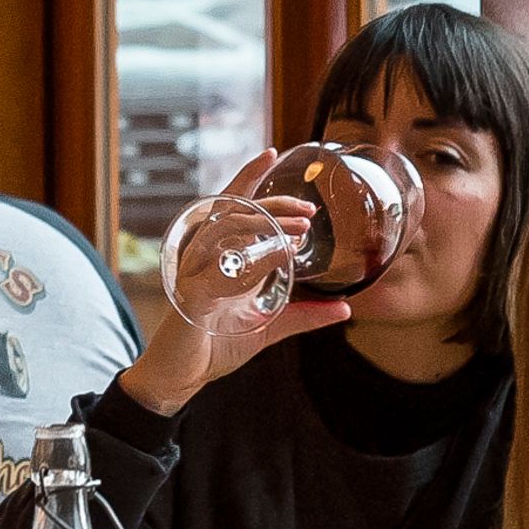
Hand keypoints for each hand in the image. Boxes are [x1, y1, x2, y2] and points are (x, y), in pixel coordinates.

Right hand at [121, 152, 351, 414]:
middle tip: (307, 212)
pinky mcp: (190, 295)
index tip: (272, 152)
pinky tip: (274, 260)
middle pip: (232, 212)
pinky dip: (247, 264)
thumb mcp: (270, 327)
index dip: (248, 177)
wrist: (183, 376)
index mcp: (220, 256)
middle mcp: (204, 256)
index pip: (232, 206)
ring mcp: (193, 273)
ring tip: (296, 233)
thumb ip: (304, 315)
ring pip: (223, 232)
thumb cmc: (217, 344)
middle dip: (271, 205)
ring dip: (260, 227)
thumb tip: (345, 308)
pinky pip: (217, 272)